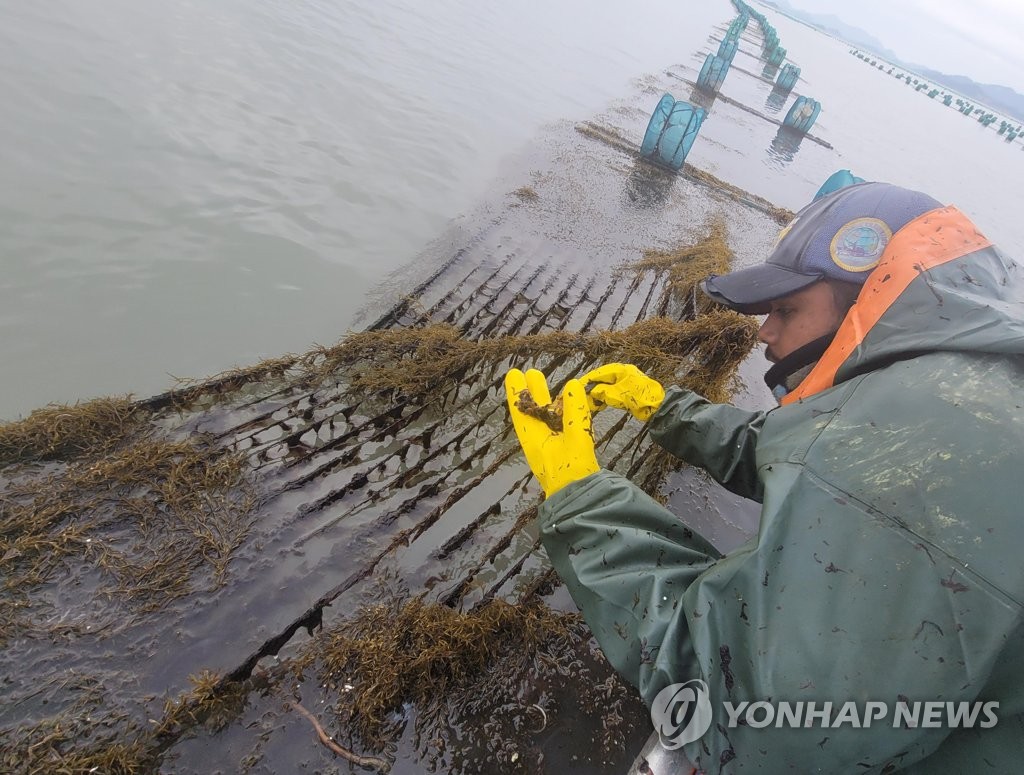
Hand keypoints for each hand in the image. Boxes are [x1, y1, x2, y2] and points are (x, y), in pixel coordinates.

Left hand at [504, 368, 599, 496]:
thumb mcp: (577, 440)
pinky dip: (561, 414)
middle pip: (534, 412)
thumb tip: (572, 385)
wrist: (583, 502)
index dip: (517, 392)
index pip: (521, 411)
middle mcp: (540, 443)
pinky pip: (559, 428)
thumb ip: (575, 413)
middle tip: (531, 372)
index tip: (513, 373)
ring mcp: (552, 449)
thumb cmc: (573, 475)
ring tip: (547, 382)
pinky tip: (566, 406)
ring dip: (547, 400)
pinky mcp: (565, 454)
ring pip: (547, 419)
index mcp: (534, 440)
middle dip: (533, 392)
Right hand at [581, 363, 665, 421]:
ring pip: (608, 384)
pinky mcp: (629, 388)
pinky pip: (613, 389)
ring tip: (591, 400)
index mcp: (621, 369)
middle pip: (603, 377)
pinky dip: (606, 395)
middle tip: (582, 394)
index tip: (578, 386)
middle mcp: (623, 372)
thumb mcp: (617, 395)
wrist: (657, 407)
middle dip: (592, 386)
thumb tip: (592, 391)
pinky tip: (601, 402)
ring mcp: (627, 379)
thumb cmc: (639, 398)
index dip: (588, 379)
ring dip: (599, 392)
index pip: (600, 372)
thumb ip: (602, 392)